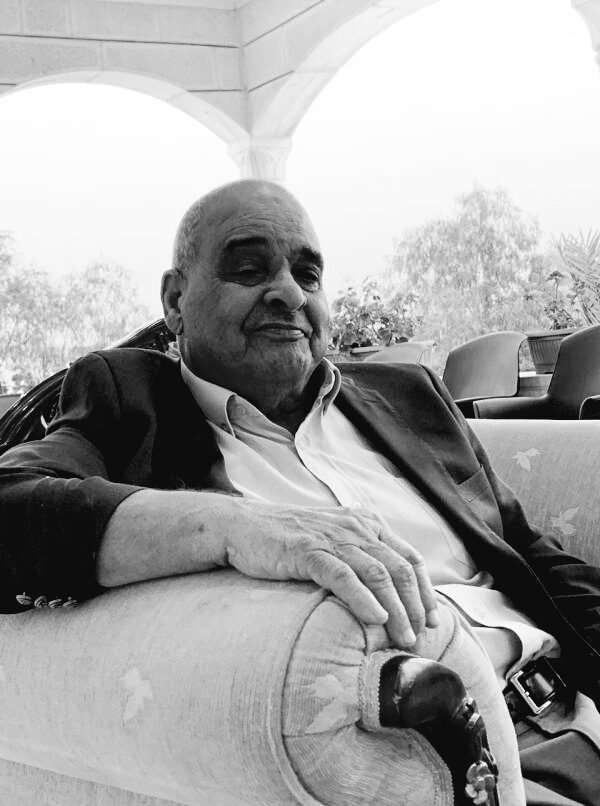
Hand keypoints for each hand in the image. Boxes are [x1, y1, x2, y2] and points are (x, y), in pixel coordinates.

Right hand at [222, 500, 439, 647]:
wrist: (242, 526)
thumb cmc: (286, 540)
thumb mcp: (332, 540)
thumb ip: (358, 556)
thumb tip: (385, 595)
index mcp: (365, 523)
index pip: (409, 557)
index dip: (425, 590)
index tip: (434, 621)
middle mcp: (355, 527)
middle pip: (400, 567)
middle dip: (415, 607)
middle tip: (420, 638)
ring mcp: (332, 538)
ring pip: (378, 574)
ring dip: (396, 610)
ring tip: (403, 638)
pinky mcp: (308, 551)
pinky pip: (344, 576)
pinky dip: (364, 599)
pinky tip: (375, 619)